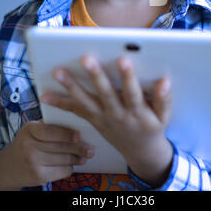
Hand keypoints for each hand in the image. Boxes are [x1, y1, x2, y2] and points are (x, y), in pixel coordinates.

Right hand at [0, 121, 94, 189]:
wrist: (7, 167)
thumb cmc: (26, 143)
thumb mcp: (31, 130)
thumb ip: (49, 126)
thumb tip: (76, 124)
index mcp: (29, 129)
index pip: (51, 131)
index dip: (66, 134)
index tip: (79, 135)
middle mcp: (29, 145)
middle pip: (60, 147)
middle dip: (78, 148)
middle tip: (90, 149)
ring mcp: (33, 162)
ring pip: (63, 160)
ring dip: (77, 159)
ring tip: (85, 157)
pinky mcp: (37, 177)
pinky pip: (61, 171)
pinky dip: (69, 168)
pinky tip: (72, 165)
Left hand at [41, 55, 172, 185]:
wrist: (141, 152)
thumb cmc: (152, 128)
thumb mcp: (163, 117)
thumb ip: (163, 99)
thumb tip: (164, 81)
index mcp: (136, 112)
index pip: (132, 93)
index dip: (128, 77)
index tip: (123, 60)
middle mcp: (117, 115)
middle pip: (104, 94)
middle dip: (95, 75)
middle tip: (85, 59)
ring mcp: (102, 118)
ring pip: (85, 101)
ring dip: (71, 86)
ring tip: (58, 72)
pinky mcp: (93, 120)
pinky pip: (75, 111)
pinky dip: (60, 103)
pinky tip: (46, 95)